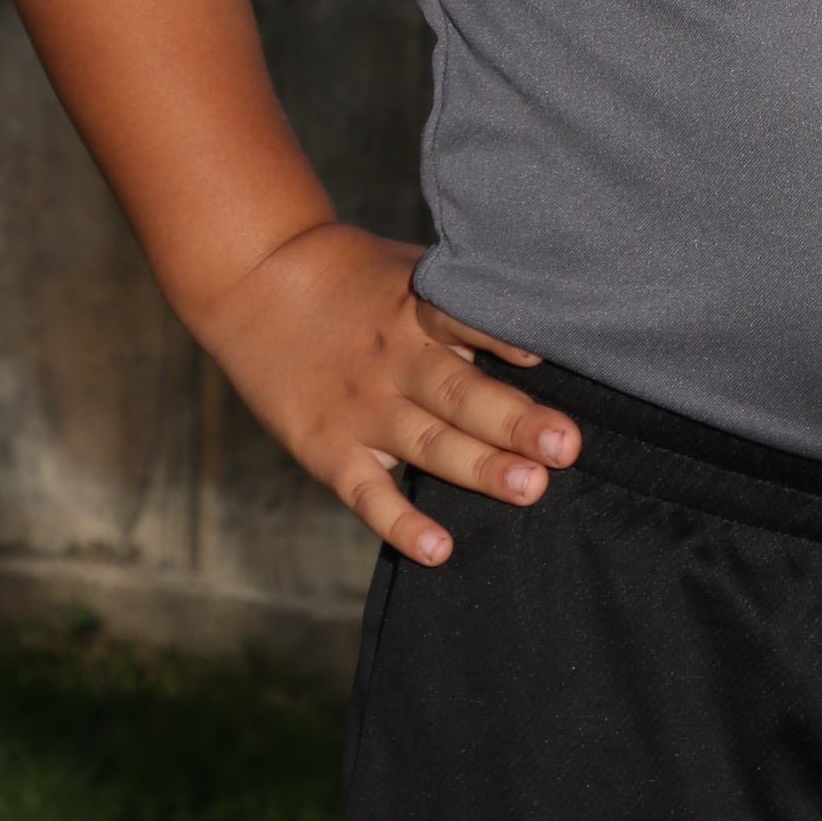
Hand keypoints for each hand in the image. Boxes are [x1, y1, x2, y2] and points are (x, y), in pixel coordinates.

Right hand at [194, 222, 577, 565]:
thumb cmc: (354, 279)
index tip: (546, 355)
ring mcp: (362, 408)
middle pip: (460, 392)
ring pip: (427, 443)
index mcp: (418, 312)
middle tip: (566, 445)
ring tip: (530, 488)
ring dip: (479, 468)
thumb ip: (465, 302)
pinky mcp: (328, 448)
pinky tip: (437, 548)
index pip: (465, 319)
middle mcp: (395, 360)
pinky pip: (367, 493)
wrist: (254, 281)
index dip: (505, 337)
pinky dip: (400, 523)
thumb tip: (545, 327)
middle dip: (515, 421)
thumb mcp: (410, 272)